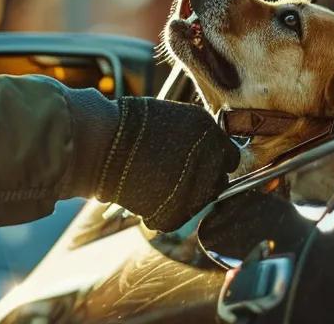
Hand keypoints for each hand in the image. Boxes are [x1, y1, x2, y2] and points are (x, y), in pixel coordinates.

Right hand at [92, 97, 239, 230]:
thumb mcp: (174, 117)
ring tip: (156, 183)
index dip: (215, 160)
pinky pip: (177, 217)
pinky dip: (163, 211)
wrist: (103, 146)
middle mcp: (211, 162)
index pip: (229, 156)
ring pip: (199, 201)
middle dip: (204, 180)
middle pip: (219, 181)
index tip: (201, 162)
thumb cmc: (130, 124)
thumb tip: (206, 152)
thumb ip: (198, 136)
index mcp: (210, 133)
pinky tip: (147, 195)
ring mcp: (196, 191)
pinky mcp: (176, 215)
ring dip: (185, 196)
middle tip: (177, 175)